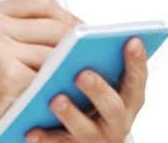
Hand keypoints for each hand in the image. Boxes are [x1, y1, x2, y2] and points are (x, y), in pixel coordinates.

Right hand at [0, 0, 82, 141]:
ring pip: (55, 52)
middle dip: (75, 43)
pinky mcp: (9, 75)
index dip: (66, 15)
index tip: (79, 29)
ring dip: (70, 66)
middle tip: (87, 56)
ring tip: (78, 74)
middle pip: (54, 26)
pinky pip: (48, 75)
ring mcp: (1, 50)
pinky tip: (63, 89)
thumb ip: (25, 32)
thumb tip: (71, 30)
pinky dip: (58, 84)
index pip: (41, 2)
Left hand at [25, 37, 147, 142]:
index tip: (131, 40)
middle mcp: (117, 121)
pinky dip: (45, 137)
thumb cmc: (90, 98)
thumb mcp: (103, 80)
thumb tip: (83, 34)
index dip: (136, 61)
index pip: (136, 79)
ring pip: (86, 130)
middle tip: (82, 74)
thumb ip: (98, 62)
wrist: (82, 136)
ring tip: (56, 100)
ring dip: (71, 114)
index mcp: (127, 99)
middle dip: (99, 90)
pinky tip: (31, 129)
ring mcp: (96, 138)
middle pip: (113, 107)